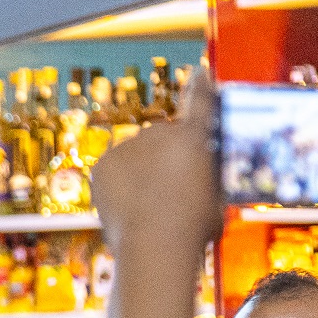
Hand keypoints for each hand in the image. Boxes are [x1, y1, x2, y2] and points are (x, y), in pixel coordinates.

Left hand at [91, 69, 223, 254]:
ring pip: (133, 155)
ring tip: (145, 207)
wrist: (155, 245)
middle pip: (161, 138)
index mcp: (195, 137)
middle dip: (163, 158)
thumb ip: (206, 180)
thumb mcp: (215, 200)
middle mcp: (160, 132)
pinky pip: (111, 170)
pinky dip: (115, 183)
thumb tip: (198, 182)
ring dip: (138, 172)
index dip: (200, 85)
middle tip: (166, 194)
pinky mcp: (102, 164)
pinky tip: (125, 207)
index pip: (201, 100)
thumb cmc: (193, 230)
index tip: (199, 71)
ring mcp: (128, 145)